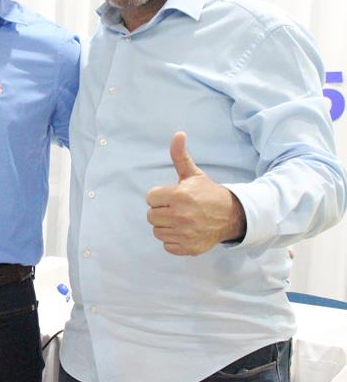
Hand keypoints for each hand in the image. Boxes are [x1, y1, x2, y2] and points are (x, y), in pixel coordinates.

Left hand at [146, 132, 245, 255]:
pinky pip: (167, 245)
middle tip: (176, 208)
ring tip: (180, 219)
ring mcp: (185, 233)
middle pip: (151, 216)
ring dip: (166, 226)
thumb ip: (180, 155)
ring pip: (157, 231)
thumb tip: (178, 134)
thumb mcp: (193, 174)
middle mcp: (181, 216)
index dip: (159, 196)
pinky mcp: (189, 248)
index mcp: (179, 196)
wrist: (231, 215)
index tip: (172, 196)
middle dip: (161, 211)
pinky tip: (184, 231)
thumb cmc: (207, 193)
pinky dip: (173, 240)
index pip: (150, 198)